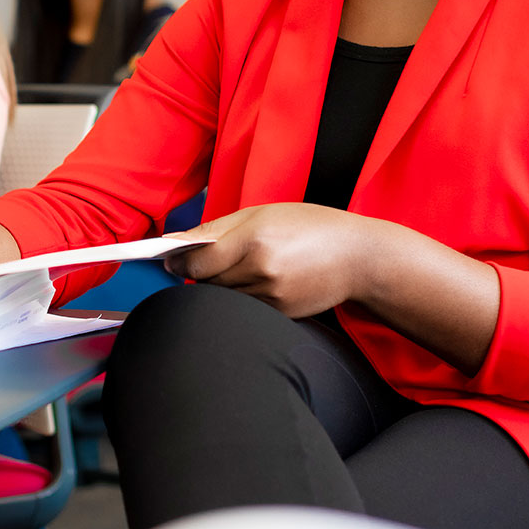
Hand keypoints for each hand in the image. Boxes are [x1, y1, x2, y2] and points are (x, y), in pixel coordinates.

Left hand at [164, 203, 383, 317]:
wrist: (359, 257)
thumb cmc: (312, 226)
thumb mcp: (263, 213)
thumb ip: (216, 228)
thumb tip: (176, 244)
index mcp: (254, 240)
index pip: (198, 262)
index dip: (179, 262)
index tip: (169, 259)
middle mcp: (261, 271)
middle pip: (206, 282)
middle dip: (200, 272)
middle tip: (210, 258)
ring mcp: (272, 297)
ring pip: (223, 297)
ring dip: (221, 284)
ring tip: (243, 266)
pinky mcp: (280, 315)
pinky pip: (243, 308)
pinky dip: (241, 296)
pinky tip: (260, 280)